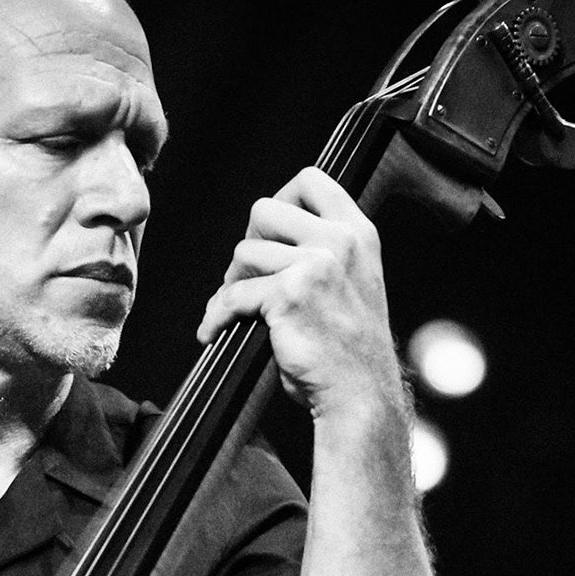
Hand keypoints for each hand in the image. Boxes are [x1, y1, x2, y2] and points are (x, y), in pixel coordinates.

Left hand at [196, 166, 402, 417]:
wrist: (360, 395)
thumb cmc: (350, 350)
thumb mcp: (352, 281)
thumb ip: (324, 250)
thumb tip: (266, 235)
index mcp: (358, 234)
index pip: (311, 181)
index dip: (280, 199)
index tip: (268, 232)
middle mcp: (340, 242)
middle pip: (265, 210)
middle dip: (247, 243)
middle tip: (247, 277)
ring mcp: (316, 265)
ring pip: (244, 252)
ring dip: (231, 282)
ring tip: (236, 309)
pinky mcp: (289, 295)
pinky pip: (231, 295)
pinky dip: (215, 317)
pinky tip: (214, 331)